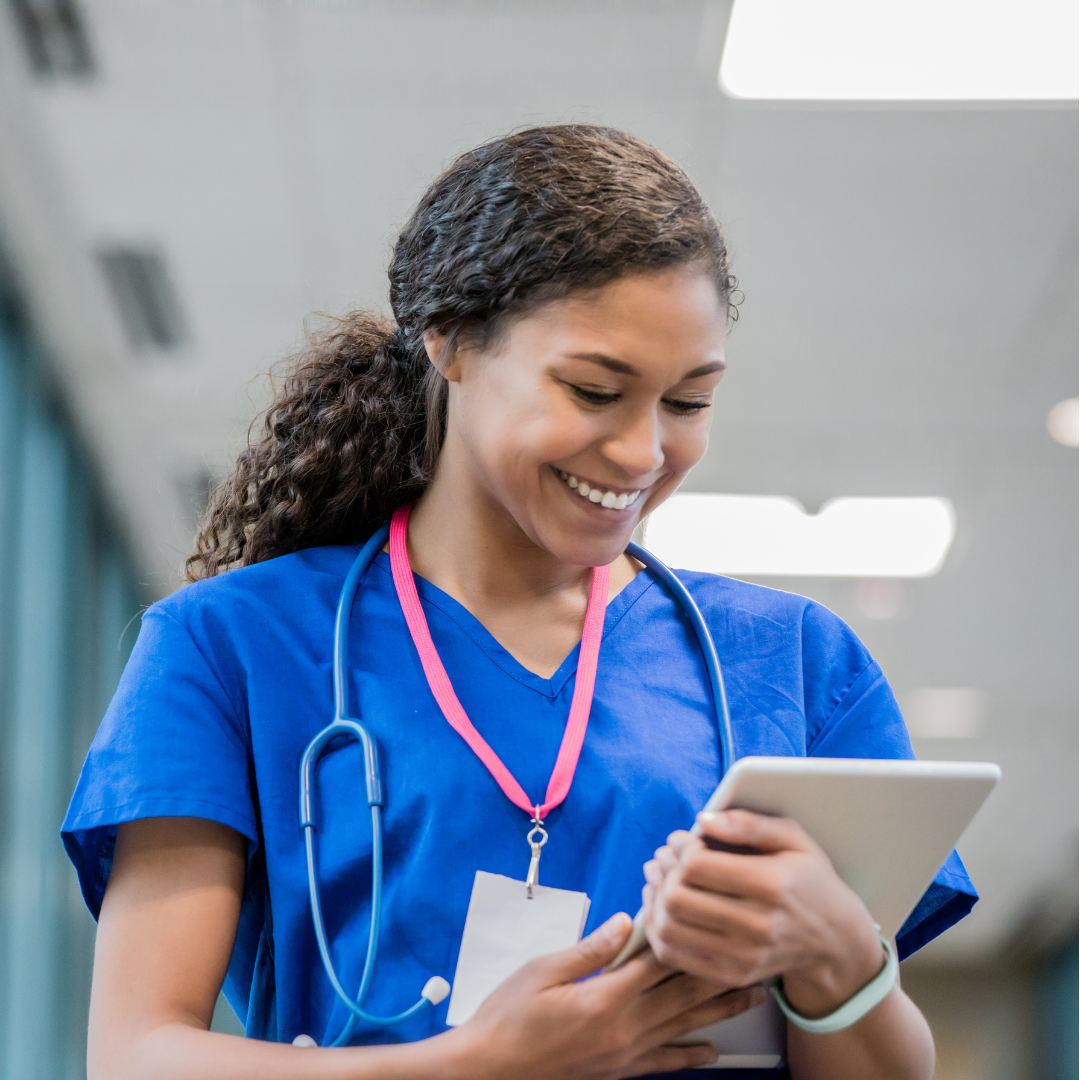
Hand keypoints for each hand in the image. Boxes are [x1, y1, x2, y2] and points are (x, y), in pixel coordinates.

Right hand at [443, 912, 765, 1079]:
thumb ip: (589, 949)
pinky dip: (691, 1057)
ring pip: (683, 1027)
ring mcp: (624, 1053)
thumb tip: (623, 922)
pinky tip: (712, 1052)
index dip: (686, 937)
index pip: (658, 961)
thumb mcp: (542, 971)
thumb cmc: (507, 1017)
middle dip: (720, 971)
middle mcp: (624, 1028)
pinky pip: (663, 1063)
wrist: (488, 1071)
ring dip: (719, 1010)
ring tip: (752, 997)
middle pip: (682, 994)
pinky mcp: (617, 1070)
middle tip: (754, 955)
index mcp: (605, 997)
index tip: (712, 917)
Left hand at [641, 810, 884, 1019]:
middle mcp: (757, 925)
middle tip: (666, 858)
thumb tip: (703, 820)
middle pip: (677, 897)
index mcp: (771, 884)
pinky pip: (673, 954)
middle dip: (663, 871)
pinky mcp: (731, 974)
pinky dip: (657, 928)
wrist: (833, 939)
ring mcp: (743, 956)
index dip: (679, 848)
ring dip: (654, 898)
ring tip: (660, 879)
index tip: (682, 840)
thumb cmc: (809, 879)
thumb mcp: (793, 839)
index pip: (697, 866)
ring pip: (668, 928)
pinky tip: (662, 907)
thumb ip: (748, 824)